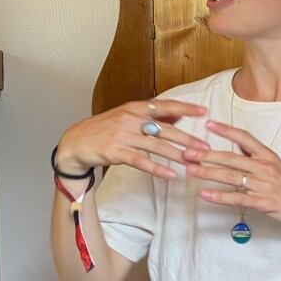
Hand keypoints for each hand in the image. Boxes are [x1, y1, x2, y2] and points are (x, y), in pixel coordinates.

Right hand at [56, 100, 209, 178]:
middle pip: (165, 129)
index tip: (204, 112)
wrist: (75, 142)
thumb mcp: (128, 116)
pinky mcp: (115, 152)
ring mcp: (122, 135)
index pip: (164, 106)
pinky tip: (169, 174)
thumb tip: (179, 115)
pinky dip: (156, 168)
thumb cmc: (105, 129)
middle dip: (187, 139)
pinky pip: (140, 161)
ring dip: (177, 154)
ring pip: (156, 146)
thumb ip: (154, 116)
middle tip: (206, 148)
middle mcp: (130, 119)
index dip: (185, 108)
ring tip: (193, 162)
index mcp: (135, 108)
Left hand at [183, 120, 280, 234]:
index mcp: (268, 156)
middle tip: (188, 152)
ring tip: (192, 171)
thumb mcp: (276, 165)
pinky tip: (206, 195)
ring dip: (209, 173)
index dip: (226, 130)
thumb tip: (237, 146)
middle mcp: (266, 167)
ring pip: (232, 177)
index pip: (245, 138)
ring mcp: (265, 185)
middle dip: (207, 155)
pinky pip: (238, 198)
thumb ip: (256, 156)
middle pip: (232, 158)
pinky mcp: (264, 202)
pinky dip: (220, 197)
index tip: (208, 124)